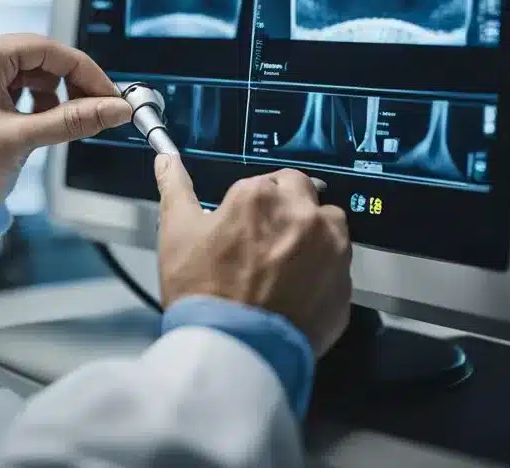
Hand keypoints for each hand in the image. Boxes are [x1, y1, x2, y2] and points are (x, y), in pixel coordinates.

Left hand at [0, 34, 131, 214]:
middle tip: (100, 105)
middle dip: (72, 81)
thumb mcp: (25, 139)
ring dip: (56, 90)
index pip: (45, 49)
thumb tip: (115, 108)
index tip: (109, 93)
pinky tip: (44, 117)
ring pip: (34, 66)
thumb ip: (73, 119)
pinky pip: (21, 77)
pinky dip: (39, 95)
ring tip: (65, 118)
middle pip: (41, 55)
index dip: (83, 71)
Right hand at [155, 155, 352, 356]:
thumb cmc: (201, 289)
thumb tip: (165, 159)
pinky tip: (296, 291)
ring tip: (286, 262)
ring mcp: (331, 251)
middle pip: (304, 192)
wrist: (235, 349)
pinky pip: (338, 267)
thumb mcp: (176, 233)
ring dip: (314, 232)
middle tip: (264, 238)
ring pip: (330, 224)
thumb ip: (175, 188)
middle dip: (288, 206)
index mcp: (260, 196)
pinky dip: (322, 272)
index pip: (265, 181)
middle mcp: (303, 215)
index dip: (252, 203)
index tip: (242, 225)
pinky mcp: (344, 286)